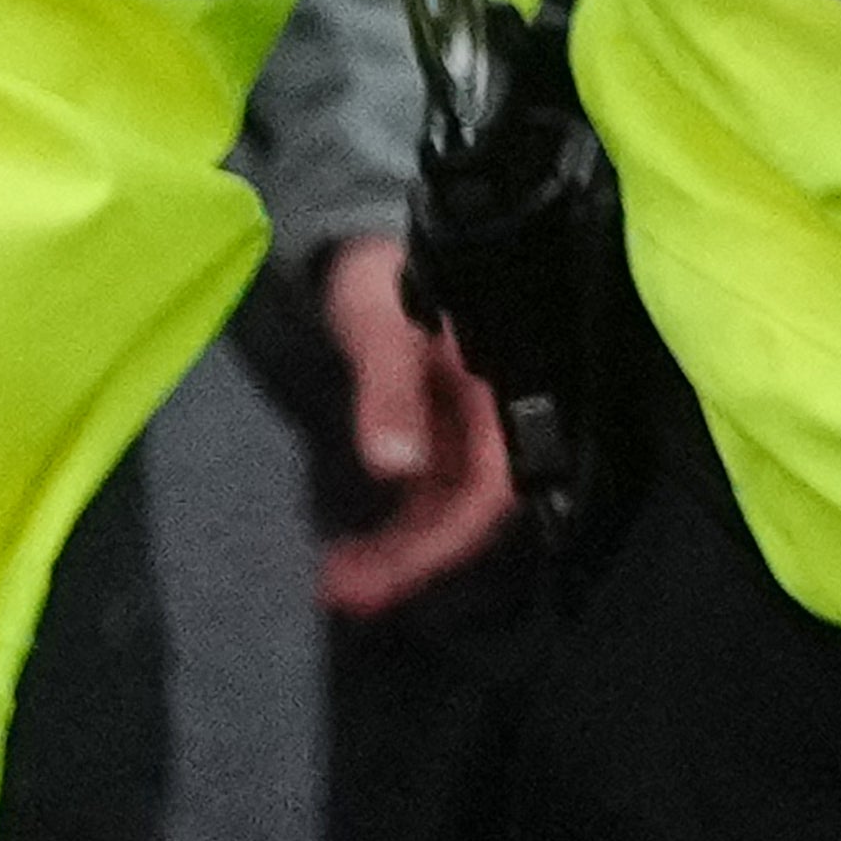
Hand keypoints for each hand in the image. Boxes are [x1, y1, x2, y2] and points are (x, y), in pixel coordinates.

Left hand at [311, 234, 521, 619]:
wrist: (358, 246)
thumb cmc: (378, 276)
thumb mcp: (381, 329)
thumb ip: (390, 392)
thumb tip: (395, 466)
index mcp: (504, 387)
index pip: (494, 484)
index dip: (449, 537)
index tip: (394, 574)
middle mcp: (493, 416)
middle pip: (468, 507)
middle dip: (412, 557)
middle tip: (347, 594)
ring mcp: (464, 427)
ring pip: (443, 505)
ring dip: (397, 548)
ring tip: (336, 582)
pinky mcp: (436, 430)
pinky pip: (423, 490)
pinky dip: (391, 524)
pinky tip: (348, 548)